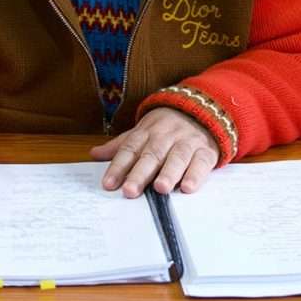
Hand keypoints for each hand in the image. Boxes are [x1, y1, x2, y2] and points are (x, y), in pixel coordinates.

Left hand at [90, 108, 218, 197]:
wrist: (201, 110)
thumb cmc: (166, 127)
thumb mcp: (142, 132)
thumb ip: (120, 146)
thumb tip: (94, 154)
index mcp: (146, 133)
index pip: (129, 150)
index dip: (118, 167)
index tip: (108, 184)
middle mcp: (165, 137)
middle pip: (151, 155)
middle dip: (140, 173)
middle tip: (130, 191)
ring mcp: (186, 143)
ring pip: (177, 157)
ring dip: (169, 173)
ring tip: (161, 188)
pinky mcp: (206, 151)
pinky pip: (201, 162)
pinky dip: (195, 174)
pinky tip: (188, 187)